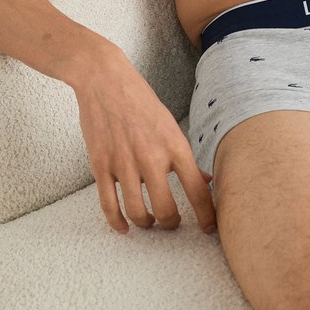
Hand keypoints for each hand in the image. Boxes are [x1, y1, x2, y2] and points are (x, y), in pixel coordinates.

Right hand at [72, 50, 216, 235]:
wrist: (105, 80)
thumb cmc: (141, 101)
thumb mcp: (170, 125)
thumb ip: (185, 157)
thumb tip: (205, 181)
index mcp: (173, 144)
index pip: (196, 189)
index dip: (206, 215)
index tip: (209, 229)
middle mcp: (150, 156)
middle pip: (166, 209)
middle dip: (171, 223)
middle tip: (172, 222)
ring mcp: (123, 162)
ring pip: (137, 212)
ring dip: (145, 224)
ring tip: (149, 222)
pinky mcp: (100, 165)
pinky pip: (109, 205)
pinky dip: (117, 222)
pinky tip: (124, 227)